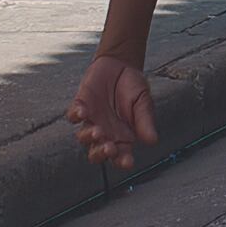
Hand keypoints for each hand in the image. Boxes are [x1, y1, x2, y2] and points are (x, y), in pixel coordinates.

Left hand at [67, 48, 157, 171]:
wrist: (121, 64)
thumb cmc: (134, 87)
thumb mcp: (143, 103)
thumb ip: (145, 121)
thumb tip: (152, 140)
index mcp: (123, 137)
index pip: (121, 155)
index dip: (122, 161)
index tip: (128, 162)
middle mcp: (105, 133)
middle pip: (97, 153)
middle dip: (101, 154)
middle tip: (109, 148)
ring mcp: (91, 120)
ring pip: (83, 137)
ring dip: (89, 137)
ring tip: (98, 131)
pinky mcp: (81, 105)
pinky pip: (73, 115)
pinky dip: (76, 115)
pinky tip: (83, 111)